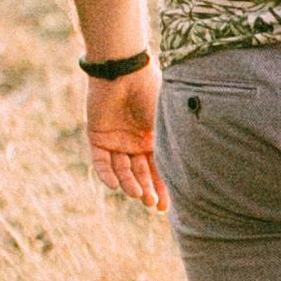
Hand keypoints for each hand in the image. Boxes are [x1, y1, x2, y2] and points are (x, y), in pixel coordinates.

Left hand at [85, 64, 166, 212]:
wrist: (124, 72)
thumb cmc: (150, 93)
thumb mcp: (165, 123)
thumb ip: (169, 147)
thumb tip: (182, 176)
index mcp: (154, 137)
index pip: (158, 169)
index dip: (162, 189)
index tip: (164, 208)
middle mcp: (135, 141)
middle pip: (140, 173)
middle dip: (145, 189)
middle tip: (150, 203)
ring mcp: (116, 140)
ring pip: (122, 170)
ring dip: (129, 183)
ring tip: (136, 193)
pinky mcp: (97, 136)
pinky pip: (101, 161)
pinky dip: (107, 174)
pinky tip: (115, 185)